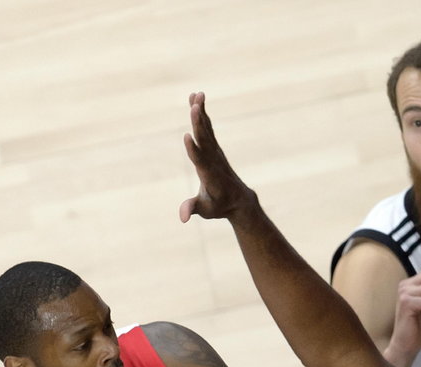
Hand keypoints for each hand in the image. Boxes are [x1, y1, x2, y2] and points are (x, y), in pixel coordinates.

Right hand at [179, 92, 258, 222]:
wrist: (238, 200)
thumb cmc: (219, 206)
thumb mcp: (206, 211)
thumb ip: (193, 209)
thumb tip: (182, 217)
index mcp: (210, 175)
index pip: (201, 161)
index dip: (194, 150)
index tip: (187, 136)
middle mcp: (213, 160)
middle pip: (205, 139)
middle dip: (199, 124)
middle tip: (194, 107)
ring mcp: (215, 151)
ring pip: (207, 129)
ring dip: (201, 113)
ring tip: (196, 95)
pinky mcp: (214, 146)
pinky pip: (206, 127)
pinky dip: (201, 113)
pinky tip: (195, 98)